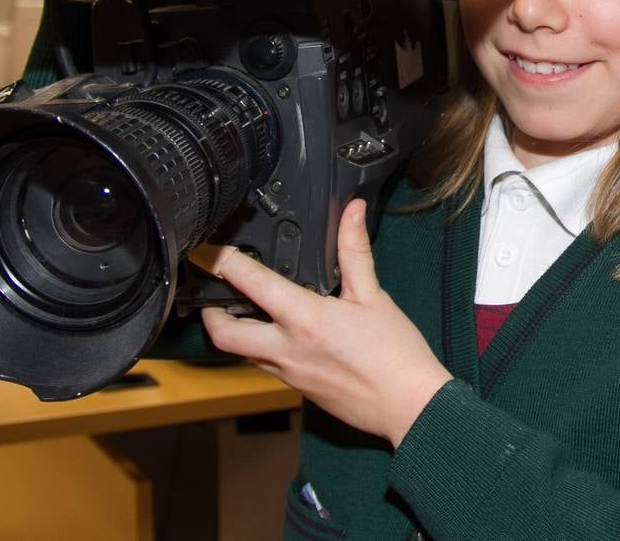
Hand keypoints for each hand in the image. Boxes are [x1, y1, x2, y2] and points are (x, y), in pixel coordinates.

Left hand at [199, 199, 452, 446]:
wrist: (409, 406)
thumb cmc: (395, 354)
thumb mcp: (373, 295)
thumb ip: (354, 250)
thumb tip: (352, 211)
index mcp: (305, 320)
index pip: (252, 284)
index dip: (223, 262)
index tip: (209, 251)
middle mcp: (288, 349)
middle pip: (224, 334)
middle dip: (209, 311)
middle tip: (212, 291)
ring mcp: (289, 373)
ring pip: (242, 353)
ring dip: (234, 331)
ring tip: (242, 308)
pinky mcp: (298, 389)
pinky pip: (266, 367)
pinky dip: (261, 348)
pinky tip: (279, 334)